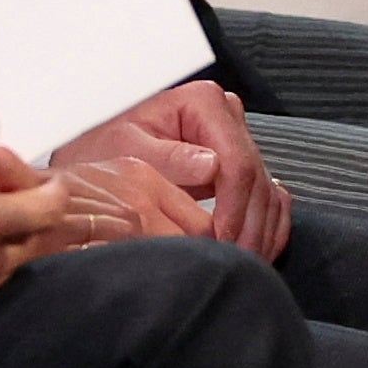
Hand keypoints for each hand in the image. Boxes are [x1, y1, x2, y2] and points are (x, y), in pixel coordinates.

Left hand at [55, 80, 292, 260]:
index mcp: (204, 102)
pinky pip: (268, 196)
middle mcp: (227, 116)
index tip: (222, 239)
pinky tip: (257, 251)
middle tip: (236, 262)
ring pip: (267, 190)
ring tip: (244, 265)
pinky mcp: (239, 164)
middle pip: (256, 177)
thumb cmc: (105, 147)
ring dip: (260, 232)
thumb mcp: (125, 149)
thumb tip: (210, 165)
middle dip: (248, 225)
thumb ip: (167, 157)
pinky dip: (266, 227)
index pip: (236, 160)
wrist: (99, 153)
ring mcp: (237, 139)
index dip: (234, 206)